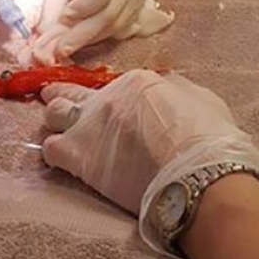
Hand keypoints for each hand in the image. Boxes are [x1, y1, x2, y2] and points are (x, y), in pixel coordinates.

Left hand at [32, 0, 172, 62]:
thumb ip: (54, 3)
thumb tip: (43, 38)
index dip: (82, 9)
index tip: (63, 18)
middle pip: (111, 13)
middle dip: (83, 35)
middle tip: (59, 50)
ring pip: (118, 25)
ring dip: (91, 39)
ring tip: (67, 46)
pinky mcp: (141, 4)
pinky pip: (123, 27)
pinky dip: (102, 36)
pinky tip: (84, 38)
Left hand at [42, 70, 258, 249]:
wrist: (198, 176)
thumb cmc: (208, 138)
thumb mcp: (199, 99)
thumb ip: (176, 90)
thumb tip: (169, 88)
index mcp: (136, 82)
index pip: (109, 85)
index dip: (109, 99)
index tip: (112, 111)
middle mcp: (106, 98)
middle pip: (69, 92)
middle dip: (61, 96)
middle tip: (59, 103)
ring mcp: (89, 127)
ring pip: (53, 115)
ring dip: (55, 123)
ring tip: (58, 133)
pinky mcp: (80, 158)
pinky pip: (50, 151)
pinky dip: (52, 153)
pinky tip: (60, 160)